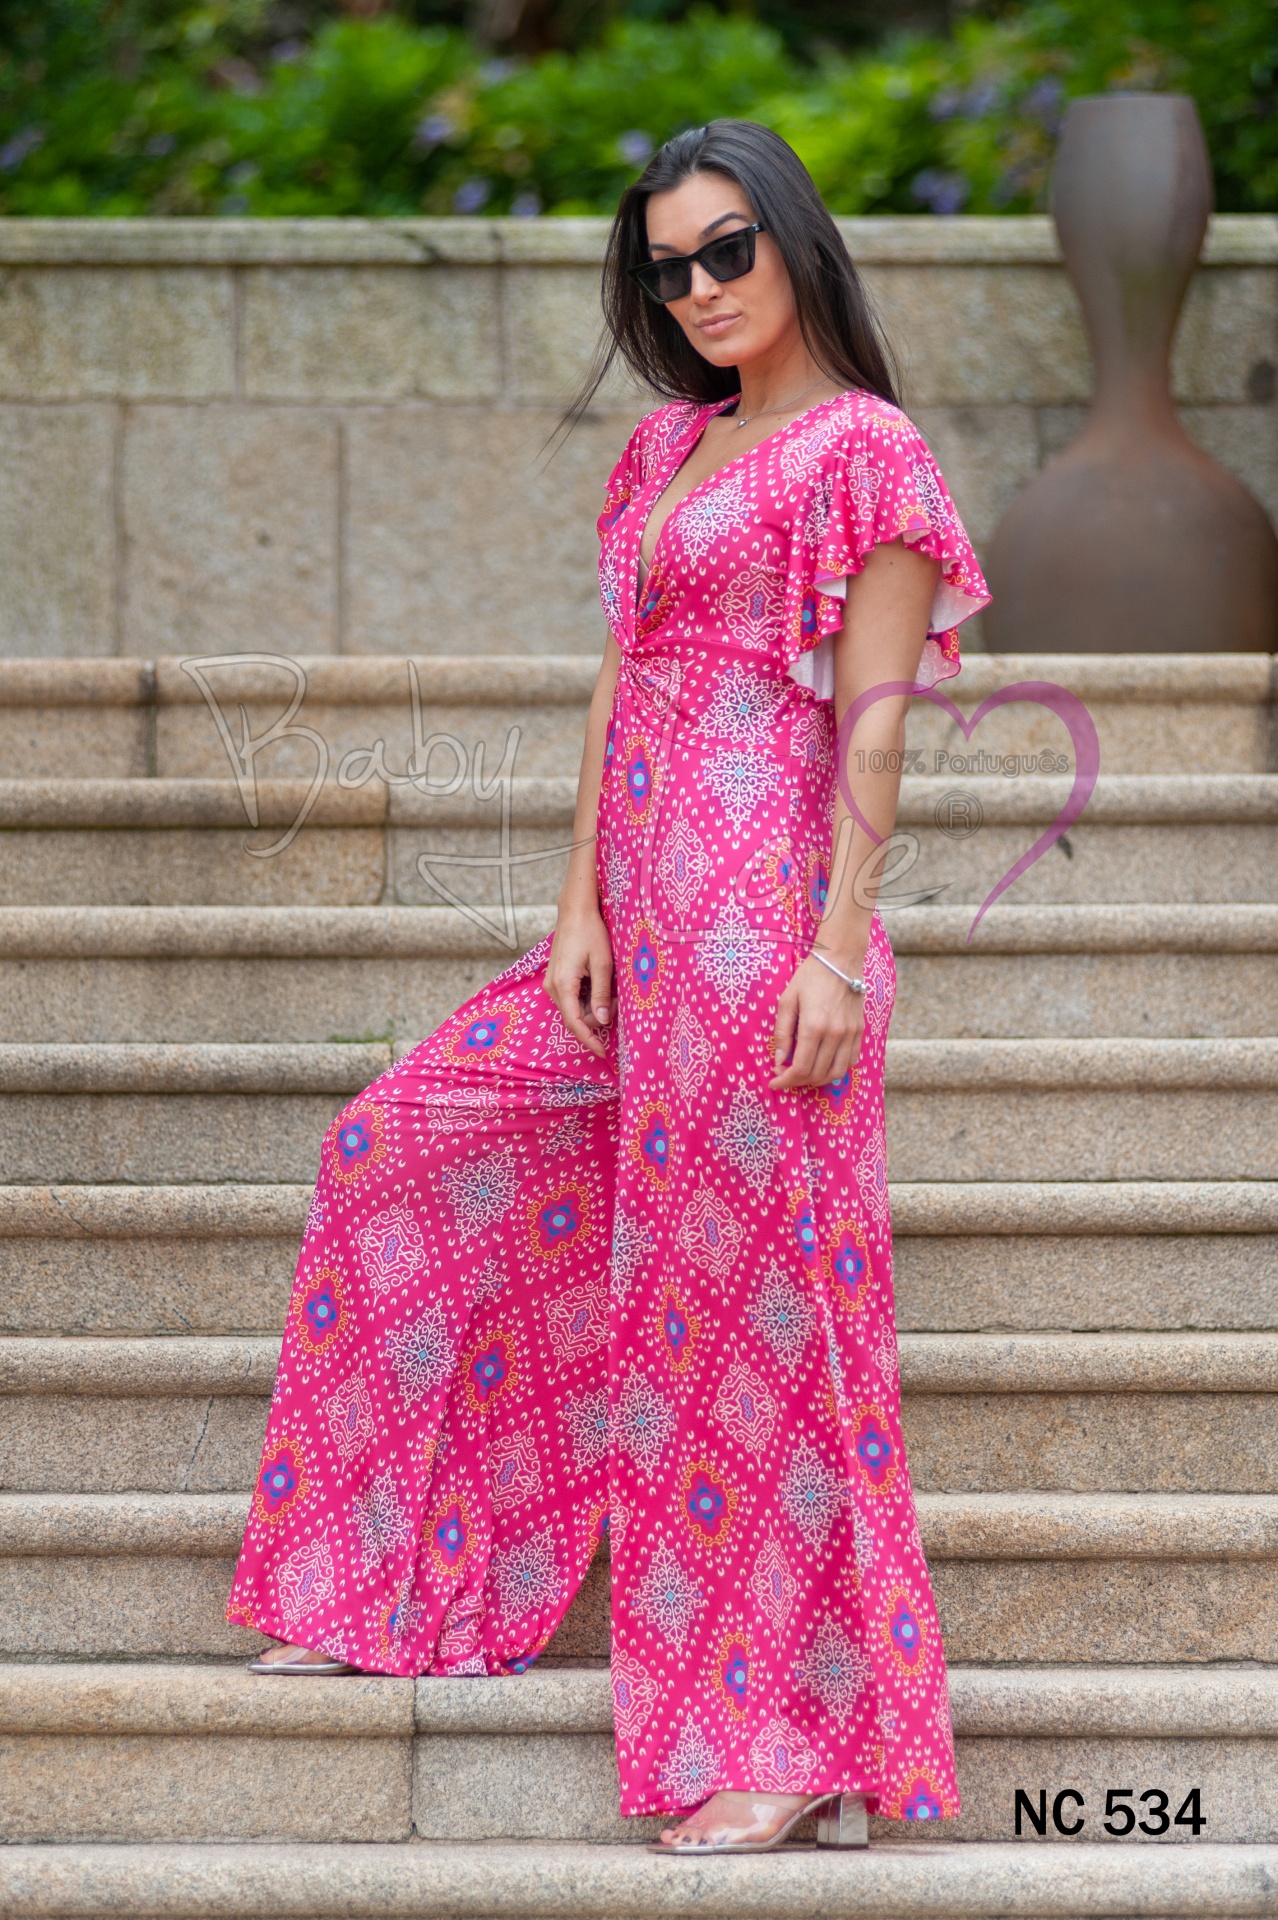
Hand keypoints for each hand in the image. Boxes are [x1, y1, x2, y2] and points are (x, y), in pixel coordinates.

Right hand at [544, 904, 614, 1057]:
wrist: (575, 911)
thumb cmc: (590, 932)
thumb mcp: (603, 963)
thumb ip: (602, 994)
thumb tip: (603, 1021)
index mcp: (563, 985)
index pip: (575, 1023)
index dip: (589, 1041)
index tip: (603, 1052)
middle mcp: (552, 987)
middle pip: (574, 1018)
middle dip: (597, 1019)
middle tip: (617, 1004)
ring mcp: (552, 982)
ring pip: (573, 1009)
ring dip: (593, 1008)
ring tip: (612, 993)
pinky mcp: (556, 978)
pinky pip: (571, 999)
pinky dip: (587, 999)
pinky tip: (600, 987)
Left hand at [769, 953, 864, 1090]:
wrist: (841, 959)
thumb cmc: (810, 976)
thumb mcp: (787, 1000)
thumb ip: (782, 1033)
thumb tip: (780, 1060)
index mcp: (814, 1026)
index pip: (801, 1068)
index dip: (785, 1080)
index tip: (774, 1081)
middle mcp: (835, 1034)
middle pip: (818, 1074)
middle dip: (798, 1081)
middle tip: (786, 1076)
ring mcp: (851, 1033)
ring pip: (836, 1073)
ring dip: (818, 1080)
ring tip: (804, 1074)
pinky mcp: (860, 1031)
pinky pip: (851, 1061)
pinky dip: (837, 1070)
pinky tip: (824, 1064)